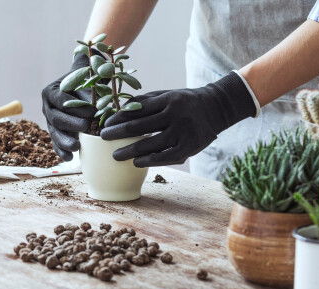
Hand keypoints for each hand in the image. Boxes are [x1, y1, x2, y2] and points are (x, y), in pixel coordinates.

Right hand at [41, 53, 96, 160]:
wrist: (79, 88)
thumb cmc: (84, 83)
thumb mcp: (86, 82)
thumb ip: (89, 88)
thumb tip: (97, 99)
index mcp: (51, 92)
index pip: (61, 100)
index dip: (76, 107)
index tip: (92, 111)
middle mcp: (47, 107)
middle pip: (56, 118)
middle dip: (71, 124)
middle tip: (85, 127)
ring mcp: (49, 121)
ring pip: (54, 132)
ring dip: (64, 141)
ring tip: (76, 147)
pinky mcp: (54, 132)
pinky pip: (55, 143)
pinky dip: (61, 151)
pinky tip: (69, 158)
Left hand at [100, 72, 257, 166]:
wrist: (215, 108)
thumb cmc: (184, 102)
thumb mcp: (166, 95)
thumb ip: (145, 102)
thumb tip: (118, 111)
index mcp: (168, 99)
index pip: (137, 109)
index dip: (119, 117)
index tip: (105, 124)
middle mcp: (176, 115)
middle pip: (140, 127)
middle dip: (118, 133)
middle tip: (103, 138)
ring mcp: (184, 132)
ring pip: (151, 144)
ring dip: (130, 151)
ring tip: (116, 155)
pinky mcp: (190, 147)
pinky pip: (166, 157)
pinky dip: (150, 161)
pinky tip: (137, 163)